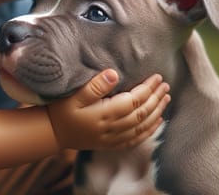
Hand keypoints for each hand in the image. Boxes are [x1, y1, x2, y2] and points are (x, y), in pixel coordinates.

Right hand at [46, 70, 169, 149]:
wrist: (52, 133)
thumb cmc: (61, 110)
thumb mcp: (74, 94)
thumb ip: (95, 86)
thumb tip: (114, 74)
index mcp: (104, 114)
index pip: (134, 100)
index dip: (148, 89)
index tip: (157, 77)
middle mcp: (112, 128)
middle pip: (142, 113)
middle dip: (156, 98)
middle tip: (165, 85)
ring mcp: (113, 138)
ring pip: (142, 126)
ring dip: (157, 112)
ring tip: (166, 98)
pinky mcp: (111, 144)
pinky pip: (136, 139)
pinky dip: (149, 130)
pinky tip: (157, 121)